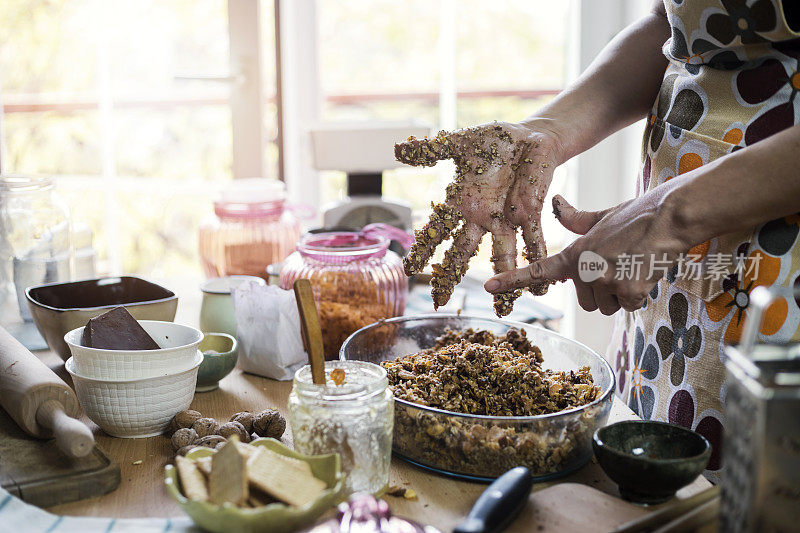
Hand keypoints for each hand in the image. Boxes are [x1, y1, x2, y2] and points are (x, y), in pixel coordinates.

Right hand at [395, 121, 562, 315]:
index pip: (437, 229)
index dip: (423, 248)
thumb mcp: (460, 142)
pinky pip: (534, 242)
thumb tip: (398, 150)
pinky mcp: (531, 214)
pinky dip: (537, 262)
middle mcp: (481, 217)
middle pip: (462, 253)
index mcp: (461, 201)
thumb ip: (432, 149)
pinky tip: (540, 286)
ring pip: (501, 257)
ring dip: (504, 282)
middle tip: (439, 301)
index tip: (410, 269)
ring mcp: (507, 219)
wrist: (530, 136)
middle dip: (450, 276)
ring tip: (502, 310)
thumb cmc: (495, 140)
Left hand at [484, 190, 688, 314]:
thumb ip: (574, 219)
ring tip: (631, 268)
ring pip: (605, 307)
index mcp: (574, 253)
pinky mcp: (628, 292)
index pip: (537, 271)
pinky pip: (626, 306)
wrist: (668, 216)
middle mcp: (585, 270)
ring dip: (618, 295)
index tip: (488, 287)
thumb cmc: (636, 215)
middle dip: (599, 291)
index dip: (511, 281)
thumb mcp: (599, 216)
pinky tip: (643, 274)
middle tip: (617, 267)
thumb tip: (555, 201)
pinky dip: (636, 296)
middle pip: (584, 302)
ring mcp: (606, 282)